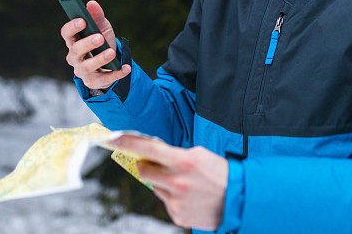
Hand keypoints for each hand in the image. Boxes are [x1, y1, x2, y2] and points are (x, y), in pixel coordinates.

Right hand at [60, 0, 130, 89]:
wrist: (109, 63)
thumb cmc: (102, 42)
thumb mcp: (101, 28)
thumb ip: (97, 16)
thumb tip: (91, 3)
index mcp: (73, 41)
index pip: (66, 34)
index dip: (72, 27)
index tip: (82, 20)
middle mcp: (74, 57)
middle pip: (76, 50)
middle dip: (87, 43)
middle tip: (99, 37)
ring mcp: (82, 71)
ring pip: (87, 66)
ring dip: (100, 59)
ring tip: (111, 52)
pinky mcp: (93, 81)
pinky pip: (104, 79)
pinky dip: (116, 73)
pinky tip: (125, 67)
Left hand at [108, 134, 227, 229]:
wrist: (238, 200)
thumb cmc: (219, 173)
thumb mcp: (198, 155)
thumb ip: (174, 154)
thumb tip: (151, 152)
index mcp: (182, 161)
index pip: (147, 148)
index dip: (127, 142)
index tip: (113, 137)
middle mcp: (176, 182)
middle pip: (143, 170)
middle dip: (147, 165)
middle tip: (159, 164)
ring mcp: (176, 201)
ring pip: (155, 187)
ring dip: (163, 183)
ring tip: (186, 183)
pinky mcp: (177, 215)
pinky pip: (166, 202)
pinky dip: (173, 198)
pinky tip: (190, 196)